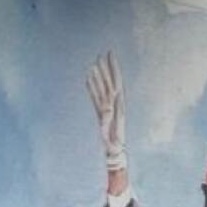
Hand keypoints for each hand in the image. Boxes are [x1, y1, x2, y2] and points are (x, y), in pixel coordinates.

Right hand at [86, 50, 127, 169]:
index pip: (116, 83)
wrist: (115, 153)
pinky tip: (88, 79)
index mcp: (118, 106)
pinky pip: (96, 97)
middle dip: (107, 68)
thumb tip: (106, 108)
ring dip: (99, 76)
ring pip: (102, 88)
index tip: (111, 57)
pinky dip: (92, 87)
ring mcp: (107, 107)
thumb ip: (109, 122)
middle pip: (110, 82)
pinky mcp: (101, 112)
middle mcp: (113, 104)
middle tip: (104, 53)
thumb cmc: (114, 146)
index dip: (113, 70)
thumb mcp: (113, 134)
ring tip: (94, 63)